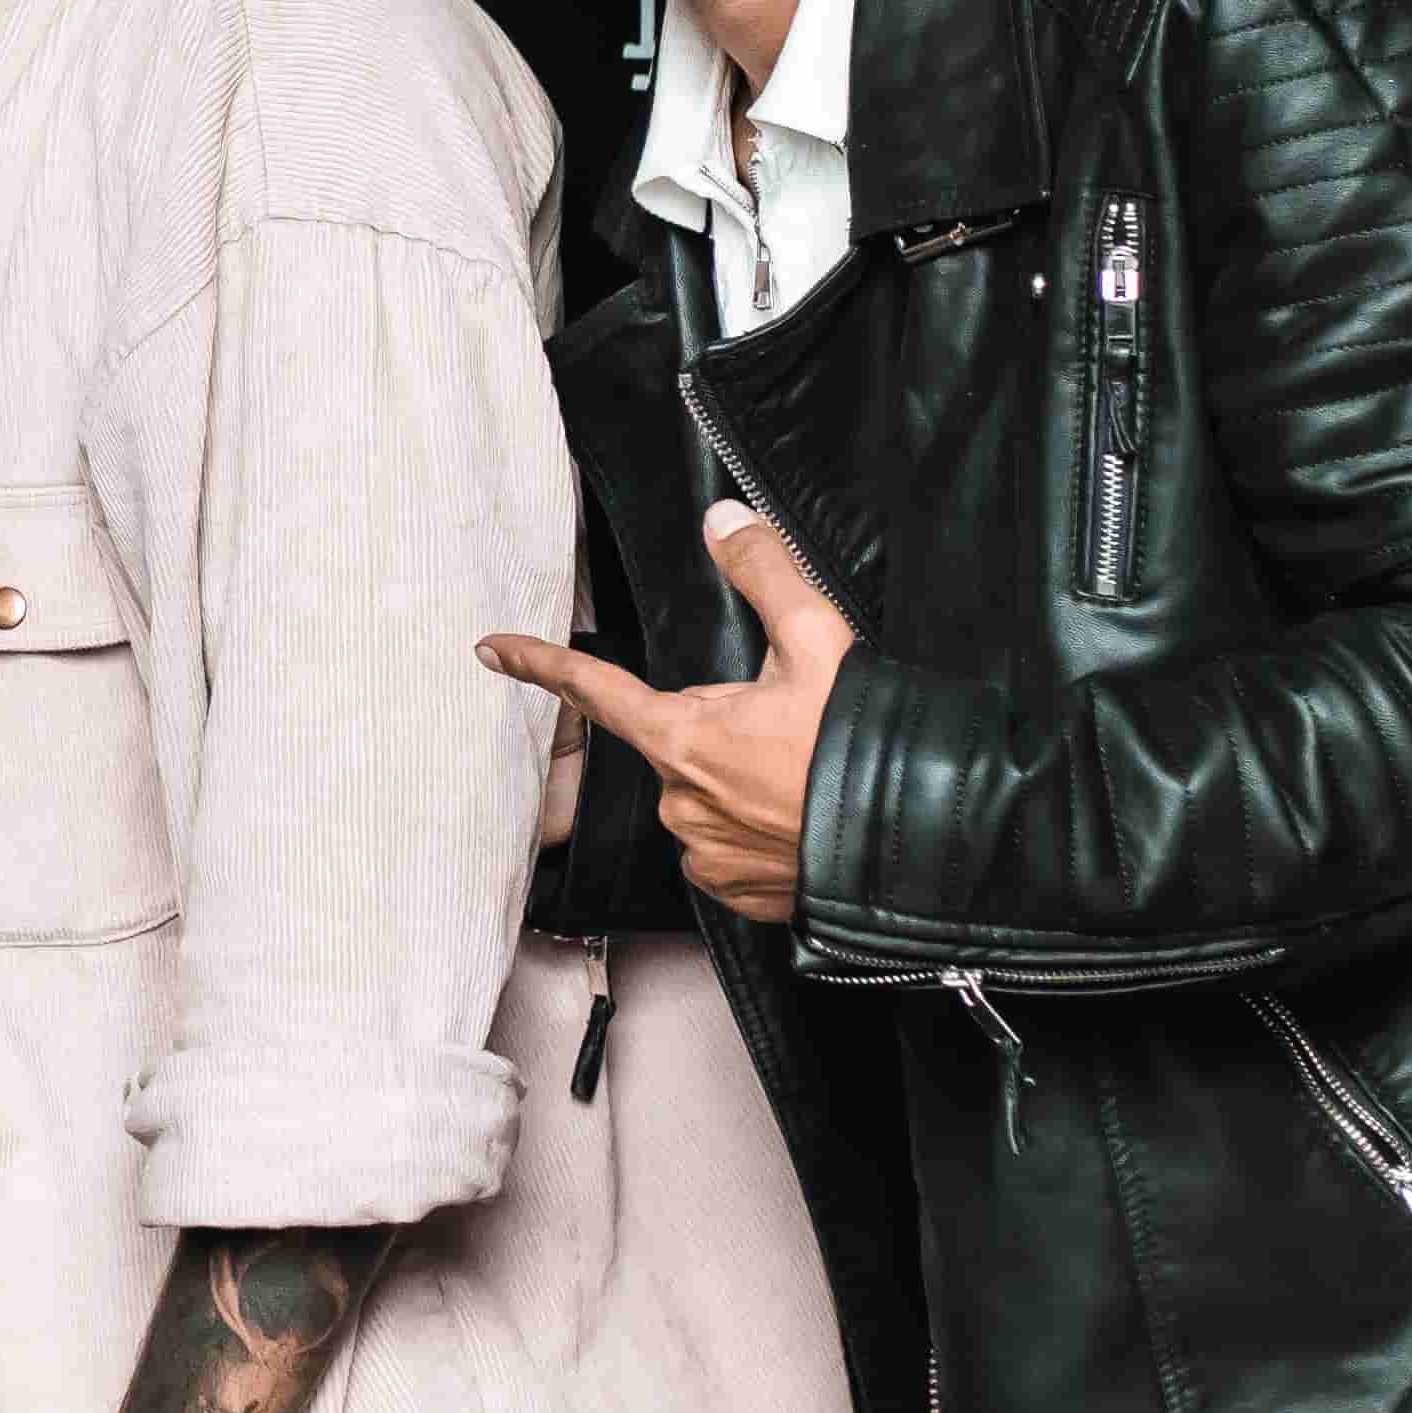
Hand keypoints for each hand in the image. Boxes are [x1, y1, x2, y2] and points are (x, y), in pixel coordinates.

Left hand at [481, 504, 849, 921]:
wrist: (917, 850)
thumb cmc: (862, 750)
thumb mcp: (818, 642)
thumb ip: (764, 573)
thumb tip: (723, 520)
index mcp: (684, 738)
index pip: (596, 689)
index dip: (542, 664)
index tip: (494, 651)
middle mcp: (679, 801)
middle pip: (679, 739)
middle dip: (723, 725)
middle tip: (789, 728)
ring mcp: (704, 853)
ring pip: (705, 793)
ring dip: (743, 778)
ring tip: (803, 776)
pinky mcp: (733, 891)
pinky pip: (726, 845)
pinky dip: (757, 827)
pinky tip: (799, 820)